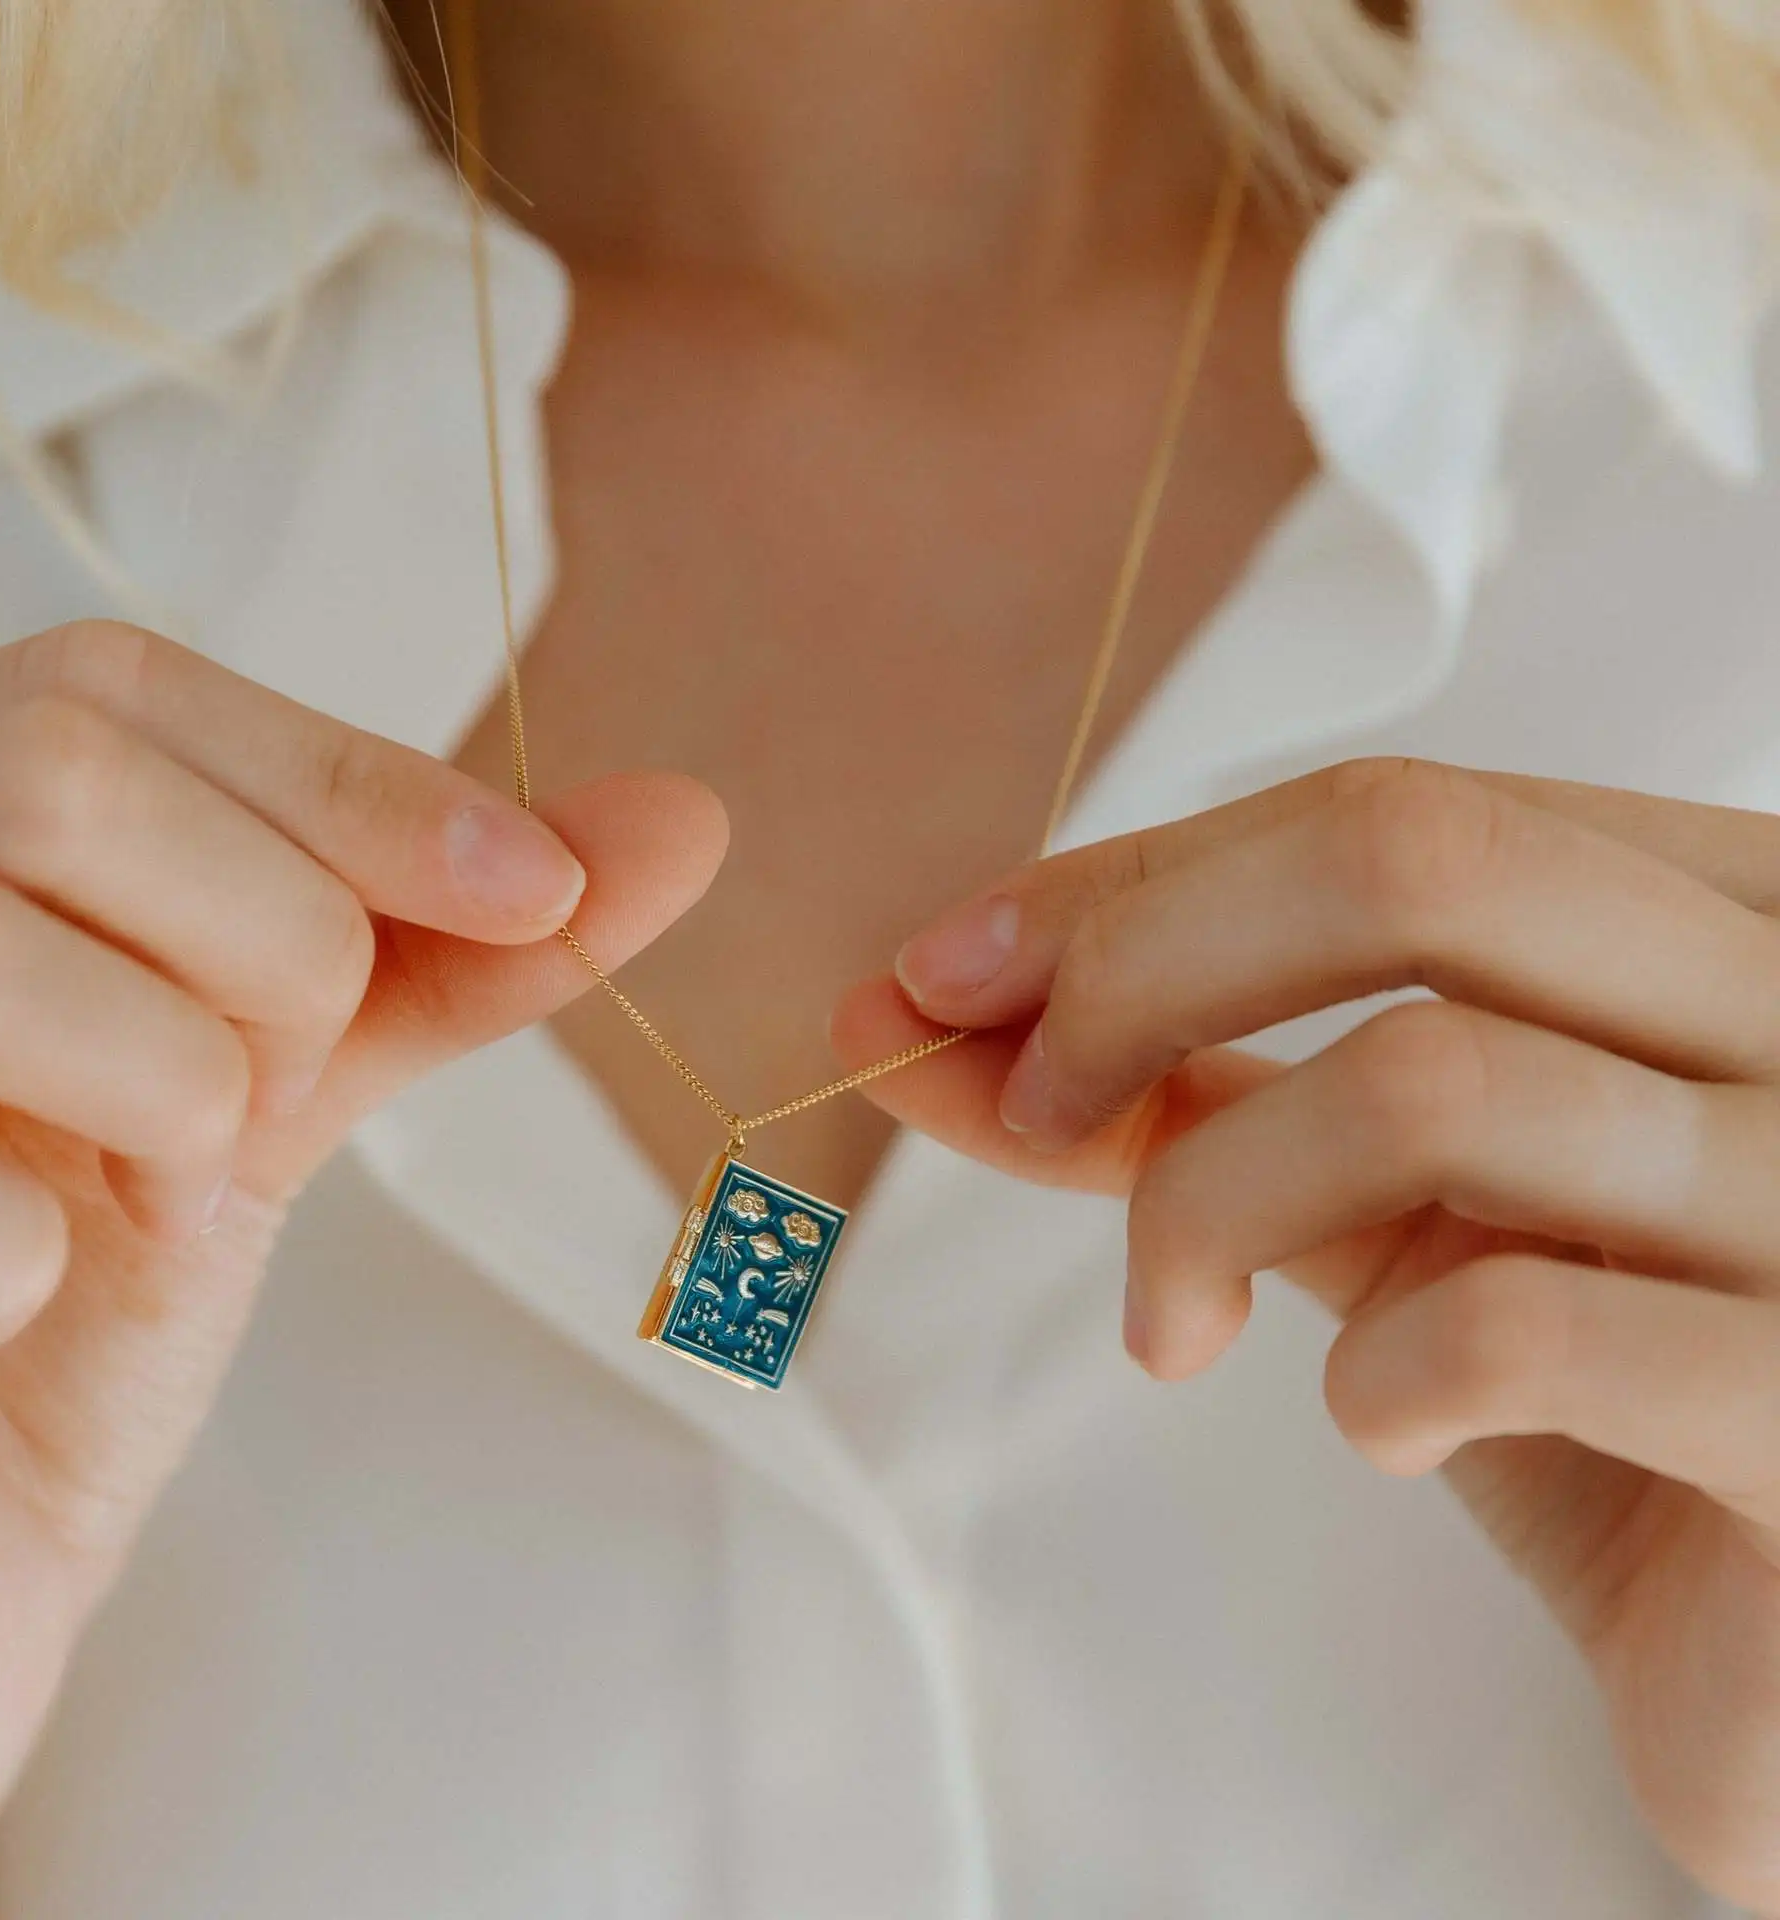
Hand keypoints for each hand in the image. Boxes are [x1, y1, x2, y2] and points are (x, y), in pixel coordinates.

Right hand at [0, 622, 725, 1915]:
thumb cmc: (67, 1324)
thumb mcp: (273, 1096)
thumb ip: (447, 954)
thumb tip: (674, 825)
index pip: (115, 690)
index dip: (349, 778)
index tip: (538, 884)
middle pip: (59, 774)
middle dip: (267, 941)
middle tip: (272, 1097)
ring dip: (163, 1091)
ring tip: (144, 1194)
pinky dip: (18, 1266)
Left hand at [840, 758, 1779, 1913]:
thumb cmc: (1610, 1410)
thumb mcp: (1413, 1211)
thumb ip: (1215, 1097)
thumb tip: (942, 1018)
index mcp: (1722, 919)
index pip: (1395, 817)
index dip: (1139, 880)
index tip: (949, 971)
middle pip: (1408, 858)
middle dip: (1139, 968)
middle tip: (1026, 1103)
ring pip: (1426, 1078)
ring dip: (1204, 1204)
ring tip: (1168, 1329)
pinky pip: (1515, 1324)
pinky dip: (1374, 1378)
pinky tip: (1380, 1427)